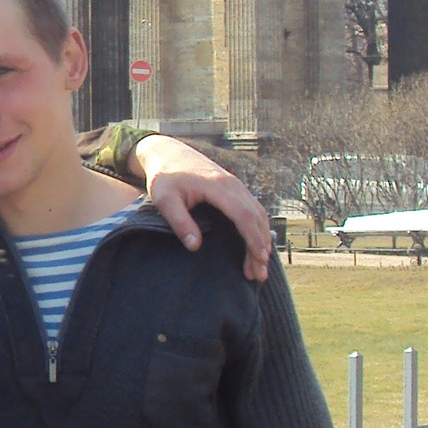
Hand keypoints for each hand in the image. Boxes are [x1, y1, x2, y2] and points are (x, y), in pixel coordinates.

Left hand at [134, 136, 272, 280]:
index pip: (243, 214)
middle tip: (260, 274)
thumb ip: (179, 221)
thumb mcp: (164, 200)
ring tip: (259, 267)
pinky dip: (258, 229)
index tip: (258, 258)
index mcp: (218, 186)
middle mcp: (233, 184)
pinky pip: (253, 209)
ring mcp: (236, 185)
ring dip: (262, 240)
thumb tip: (195, 247)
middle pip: (256, 217)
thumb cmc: (165, 177)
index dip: (252, 237)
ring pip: (258, 214)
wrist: (167, 153)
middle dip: (260, 246)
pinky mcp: (234, 189)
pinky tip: (257, 246)